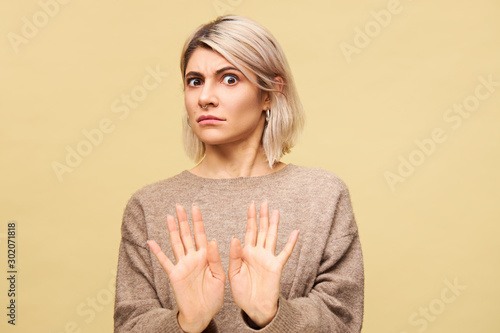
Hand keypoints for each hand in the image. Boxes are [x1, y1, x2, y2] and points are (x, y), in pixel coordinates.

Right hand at [147, 203, 225, 332]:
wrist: (203, 313)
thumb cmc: (213, 296)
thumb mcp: (219, 276)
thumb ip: (215, 259)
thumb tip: (212, 240)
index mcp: (205, 256)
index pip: (201, 234)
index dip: (197, 220)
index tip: (195, 206)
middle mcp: (193, 258)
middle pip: (187, 234)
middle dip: (183, 220)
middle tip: (179, 205)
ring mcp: (182, 265)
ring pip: (176, 243)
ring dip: (172, 230)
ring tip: (169, 217)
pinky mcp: (174, 275)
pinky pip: (165, 261)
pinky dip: (158, 252)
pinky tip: (151, 242)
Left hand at [228, 201, 298, 327]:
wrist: (254, 307)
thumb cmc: (242, 292)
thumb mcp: (233, 272)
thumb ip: (234, 255)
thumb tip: (235, 237)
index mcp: (246, 253)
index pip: (249, 231)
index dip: (250, 217)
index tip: (251, 204)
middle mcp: (258, 252)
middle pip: (261, 230)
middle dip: (262, 216)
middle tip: (264, 201)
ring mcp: (268, 258)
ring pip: (272, 237)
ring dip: (274, 224)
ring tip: (276, 211)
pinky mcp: (276, 266)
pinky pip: (285, 252)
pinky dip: (290, 242)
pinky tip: (295, 232)